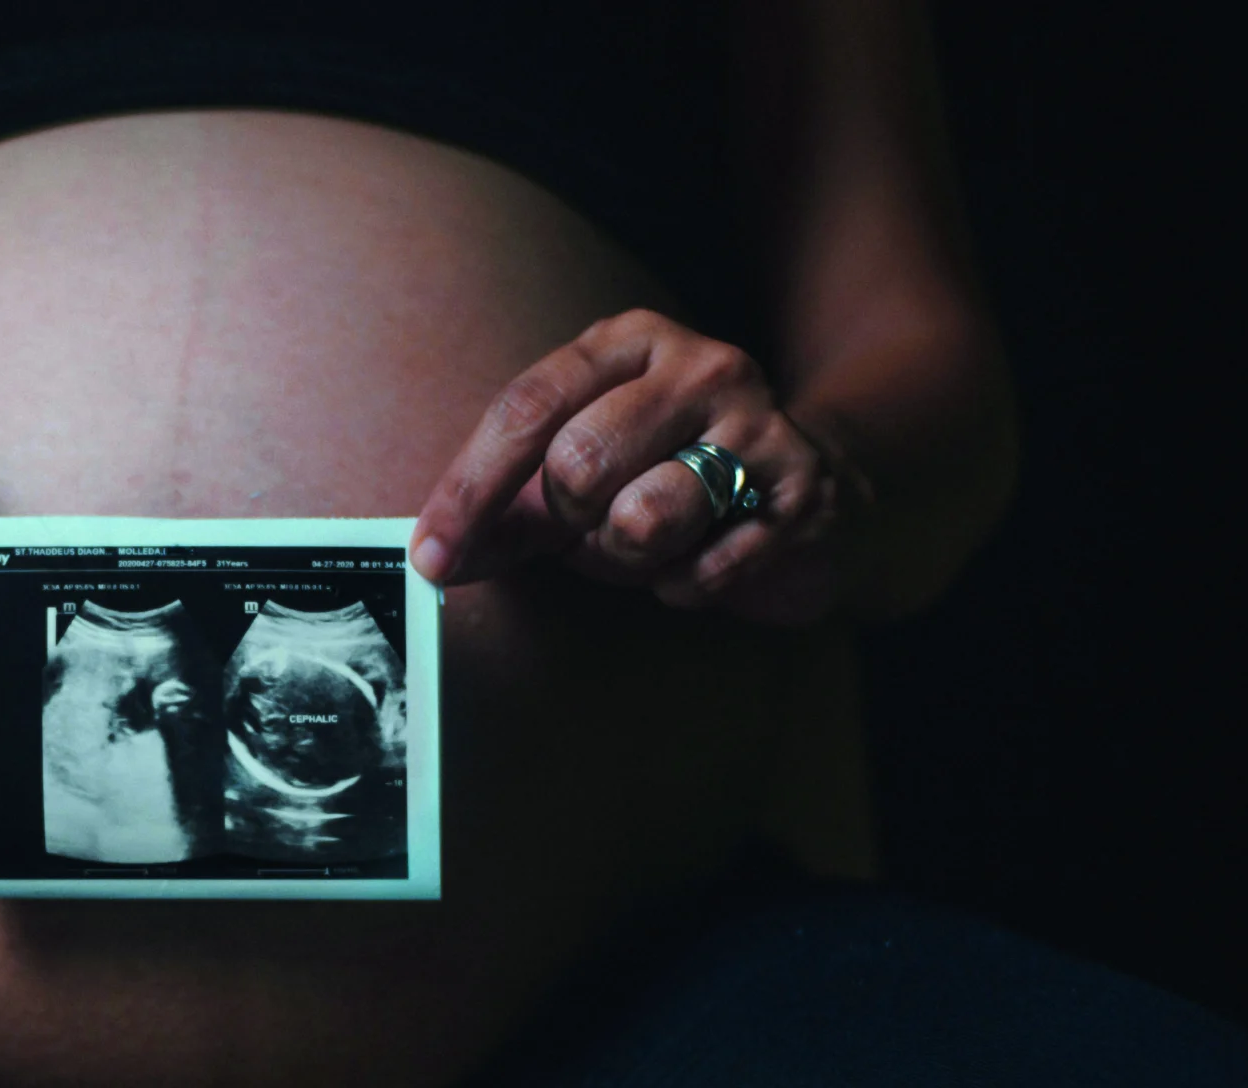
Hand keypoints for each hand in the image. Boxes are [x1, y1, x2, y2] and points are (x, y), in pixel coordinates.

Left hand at [408, 308, 870, 625]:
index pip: (527, 408)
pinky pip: (702, 571)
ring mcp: (758, 425)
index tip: (432, 555)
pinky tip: (711, 556)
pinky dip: (687, 585)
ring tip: (658, 541)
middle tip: (601, 528)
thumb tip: (435, 556)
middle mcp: (699, 367)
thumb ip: (510, 510)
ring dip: (630, 559)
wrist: (814, 485)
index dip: (471, 490)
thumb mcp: (585, 473)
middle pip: (578, 465)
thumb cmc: (672, 475)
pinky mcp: (802, 493)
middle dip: (572, 525)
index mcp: (629, 343)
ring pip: (642, 519)